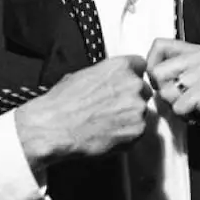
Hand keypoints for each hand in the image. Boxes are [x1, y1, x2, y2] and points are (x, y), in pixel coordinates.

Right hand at [14, 55, 151, 167]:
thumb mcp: (82, 75)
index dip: (131, 76)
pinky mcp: (138, 131)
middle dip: (131, 97)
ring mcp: (138, 109)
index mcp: (120, 66)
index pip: (140, 65)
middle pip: (143, 89)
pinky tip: (109, 134)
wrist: (56, 128)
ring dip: (130, 117)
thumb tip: (108, 81)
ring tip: (107, 123)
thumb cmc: (63, 102)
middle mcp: (134, 85)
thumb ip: (105, 75)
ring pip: (141, 111)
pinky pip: (138, 131)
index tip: (125, 84)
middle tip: (112, 107)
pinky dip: (127, 134)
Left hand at [146, 39, 199, 160]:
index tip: (162, 82)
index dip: (152, 65)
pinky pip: (178, 106)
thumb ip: (178, 71)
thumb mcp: (199, 81)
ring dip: (176, 106)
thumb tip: (148, 72)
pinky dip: (186, 117)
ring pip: (165, 91)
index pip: (159, 45)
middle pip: (157, 71)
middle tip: (184, 100)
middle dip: (164, 92)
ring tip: (195, 108)